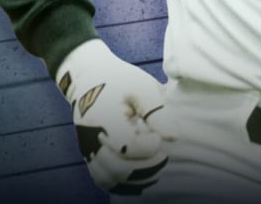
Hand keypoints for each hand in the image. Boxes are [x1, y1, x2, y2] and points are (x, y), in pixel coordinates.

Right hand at [55, 39, 176, 193]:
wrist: (89, 78)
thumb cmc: (119, 81)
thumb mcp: (142, 87)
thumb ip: (158, 113)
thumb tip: (173, 137)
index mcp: (105, 119)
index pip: (128, 148)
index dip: (148, 147)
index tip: (159, 137)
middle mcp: (92, 138)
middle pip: (118, 169)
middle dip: (147, 167)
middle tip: (164, 156)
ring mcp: (88, 149)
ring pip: (109, 179)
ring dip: (136, 178)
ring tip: (156, 165)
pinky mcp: (90, 155)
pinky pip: (103, 179)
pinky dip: (123, 182)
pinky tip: (143, 174)